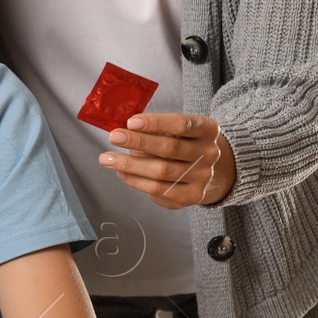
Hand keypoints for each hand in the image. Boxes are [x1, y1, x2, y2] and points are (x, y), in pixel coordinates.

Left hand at [98, 112, 236, 208]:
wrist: (202, 169)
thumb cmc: (181, 142)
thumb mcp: (174, 129)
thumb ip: (153, 128)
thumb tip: (123, 130)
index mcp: (207, 129)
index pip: (181, 124)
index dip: (156, 123)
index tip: (131, 122)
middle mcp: (210, 153)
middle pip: (170, 148)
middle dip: (138, 142)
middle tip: (114, 137)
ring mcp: (203, 176)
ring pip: (161, 171)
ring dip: (130, 164)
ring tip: (107, 158)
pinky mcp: (192, 196)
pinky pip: (159, 189)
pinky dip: (136, 181)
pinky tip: (122, 173)